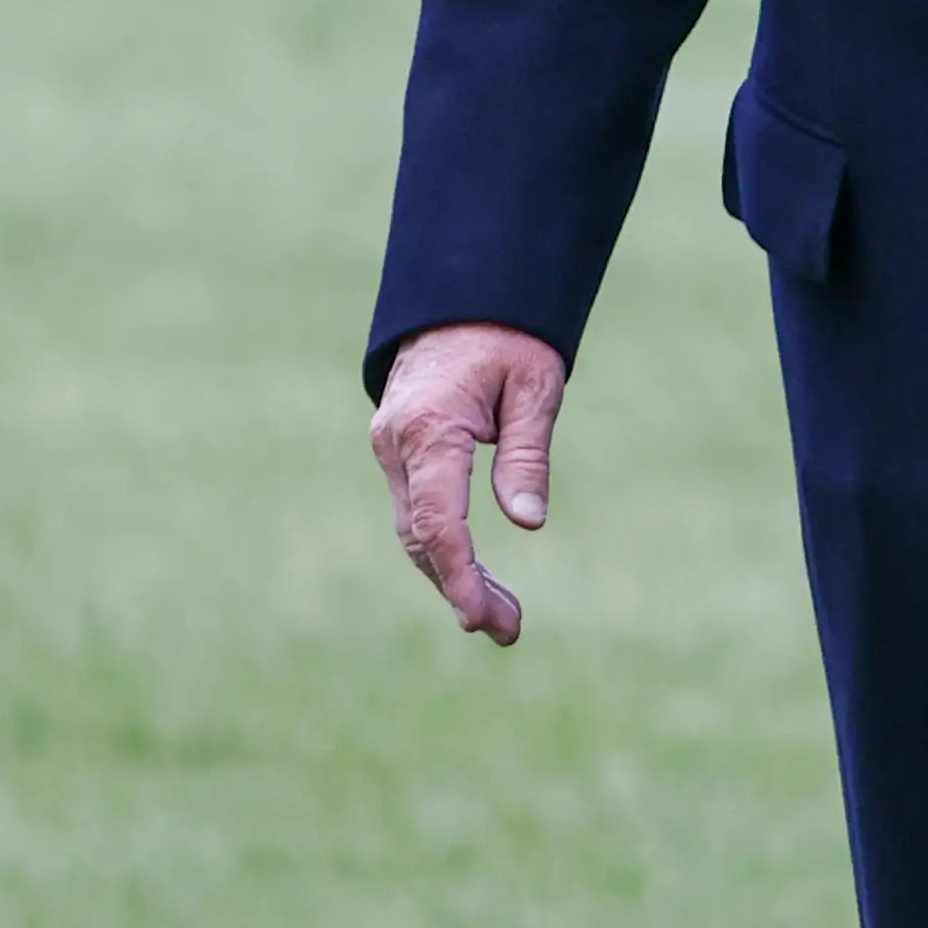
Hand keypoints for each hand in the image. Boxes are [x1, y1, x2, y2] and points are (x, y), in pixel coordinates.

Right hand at [368, 321, 568, 644]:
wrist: (461, 297)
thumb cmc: (508, 337)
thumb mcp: (535, 386)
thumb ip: (526, 453)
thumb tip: (528, 522)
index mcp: (428, 429)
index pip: (436, 520)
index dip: (457, 574)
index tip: (480, 617)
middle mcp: (397, 445)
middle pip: (422, 536)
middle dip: (461, 587)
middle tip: (508, 630)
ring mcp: (392, 451)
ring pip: (416, 531)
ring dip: (454, 576)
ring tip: (504, 619)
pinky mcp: (400, 454)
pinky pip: (418, 512)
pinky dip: (445, 548)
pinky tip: (477, 580)